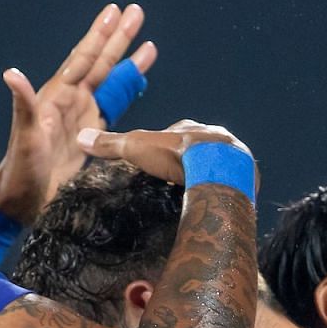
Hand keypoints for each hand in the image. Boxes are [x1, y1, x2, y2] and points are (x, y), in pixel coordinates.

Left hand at [0, 4, 156, 222]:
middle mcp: (71, 101)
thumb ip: (23, 104)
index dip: (99, 36)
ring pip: (110, 81)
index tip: (115, 12)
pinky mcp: (92, 134)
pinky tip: (138, 80)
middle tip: (136, 12)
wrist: (24, 198)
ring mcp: (83, 116)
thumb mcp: (24, 135)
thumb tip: (12, 74)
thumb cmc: (20, 167)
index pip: (84, 59)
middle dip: (118, 38)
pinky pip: (113, 105)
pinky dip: (127, 90)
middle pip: (100, 62)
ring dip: (127, 61)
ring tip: (148, 43)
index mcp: (57, 96)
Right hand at [77, 119, 254, 187]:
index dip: (164, 145)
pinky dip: (224, 188)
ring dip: (210, 173)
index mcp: (191, 128)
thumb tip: (80, 137)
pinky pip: (233, 182)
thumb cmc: (176, 155)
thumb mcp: (137, 147)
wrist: (217, 169)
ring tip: (198, 190)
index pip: (175, 133)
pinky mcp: (246, 176)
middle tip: (178, 177)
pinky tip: (216, 199)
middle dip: (190, 159)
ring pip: (219, 163)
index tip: (157, 160)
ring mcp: (234, 156)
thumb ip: (111, 144)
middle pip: (199, 147)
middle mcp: (216, 137)